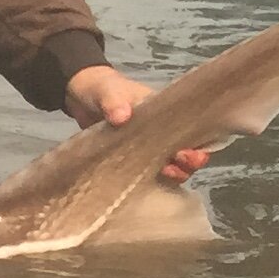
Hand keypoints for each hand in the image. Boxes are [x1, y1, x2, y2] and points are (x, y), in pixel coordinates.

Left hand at [64, 64, 207, 181]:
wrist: (80, 98)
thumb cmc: (102, 90)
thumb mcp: (108, 91)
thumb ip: (114, 101)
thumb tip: (122, 116)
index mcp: (166, 114)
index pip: (194, 132)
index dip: (198, 145)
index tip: (186, 153)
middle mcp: (163, 134)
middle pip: (187, 154)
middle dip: (188, 165)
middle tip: (173, 167)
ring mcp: (148, 149)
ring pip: (171, 167)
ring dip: (173, 175)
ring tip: (163, 175)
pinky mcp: (132, 161)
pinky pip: (147, 176)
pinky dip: (150, 183)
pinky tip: (143, 187)